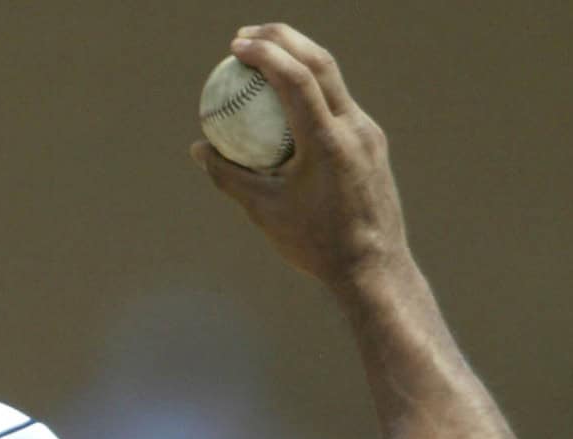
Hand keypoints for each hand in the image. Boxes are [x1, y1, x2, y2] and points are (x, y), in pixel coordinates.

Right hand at [191, 23, 408, 288]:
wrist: (374, 269)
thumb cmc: (315, 245)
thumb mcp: (263, 211)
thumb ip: (228, 175)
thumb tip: (199, 149)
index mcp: (328, 142)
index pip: (297, 79)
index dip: (265, 53)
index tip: (235, 47)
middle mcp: (354, 128)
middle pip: (320, 62)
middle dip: (282, 38)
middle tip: (246, 35)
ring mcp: (368, 133)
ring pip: (333, 78)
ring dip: (298, 57)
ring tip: (264, 57)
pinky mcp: (372, 143)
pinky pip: (338, 103)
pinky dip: (310, 89)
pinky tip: (286, 100)